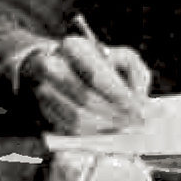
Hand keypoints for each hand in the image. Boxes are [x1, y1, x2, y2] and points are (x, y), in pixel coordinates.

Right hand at [21, 35, 152, 134]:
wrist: (60, 66)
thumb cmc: (101, 63)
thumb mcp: (123, 57)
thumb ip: (137, 73)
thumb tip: (139, 99)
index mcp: (74, 47)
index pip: (97, 75)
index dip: (119, 95)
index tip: (138, 110)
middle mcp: (52, 65)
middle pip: (85, 98)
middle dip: (112, 114)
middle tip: (133, 124)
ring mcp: (41, 89)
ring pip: (75, 117)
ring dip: (102, 127)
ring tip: (122, 129)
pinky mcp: (41, 109)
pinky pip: (66, 128)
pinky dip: (89, 133)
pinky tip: (106, 131)